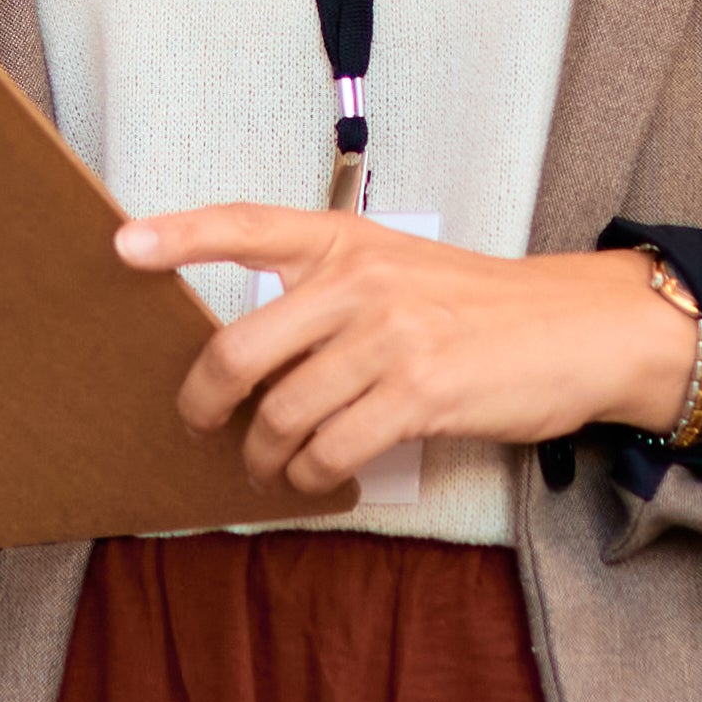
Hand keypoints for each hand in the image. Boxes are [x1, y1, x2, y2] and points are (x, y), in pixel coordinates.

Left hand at [116, 204, 701, 503]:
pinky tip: (321, 478)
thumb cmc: (481, 309)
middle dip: (205, 402)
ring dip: (265, 456)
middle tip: (201, 425)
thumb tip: (252, 355)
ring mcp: (390, 336)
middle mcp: (361, 281)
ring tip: (270, 468)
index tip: (122, 245)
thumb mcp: (402, 270)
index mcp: (349, 241)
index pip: (247, 224)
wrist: (578, 329)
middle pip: (240, 350)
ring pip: (283, 414)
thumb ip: (331, 292)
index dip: (180, 235)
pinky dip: (314, 476)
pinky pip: (332, 449)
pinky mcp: (419, 392)